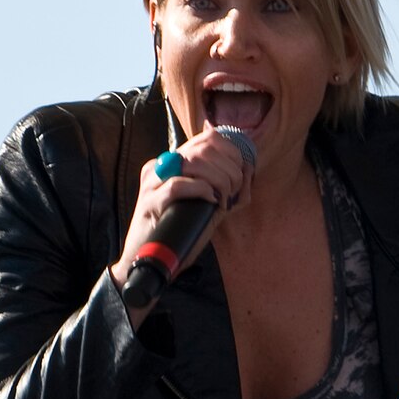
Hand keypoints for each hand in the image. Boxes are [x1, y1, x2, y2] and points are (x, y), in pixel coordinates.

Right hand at [111, 127, 254, 299]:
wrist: (153, 260)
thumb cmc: (183, 232)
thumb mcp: (213, 206)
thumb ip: (232, 189)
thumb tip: (249, 168)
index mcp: (175, 162)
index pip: (208, 138)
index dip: (232, 154)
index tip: (238, 177)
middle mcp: (161, 165)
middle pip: (204, 148)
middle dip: (229, 170)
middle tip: (231, 192)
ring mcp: (153, 182)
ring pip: (194, 162)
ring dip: (219, 181)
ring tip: (221, 200)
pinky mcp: (149, 202)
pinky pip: (178, 185)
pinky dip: (201, 191)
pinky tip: (210, 202)